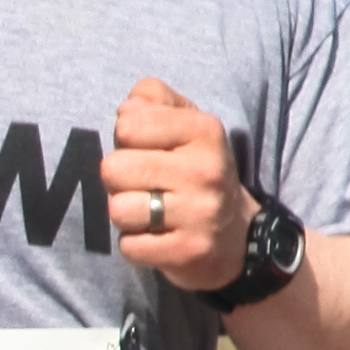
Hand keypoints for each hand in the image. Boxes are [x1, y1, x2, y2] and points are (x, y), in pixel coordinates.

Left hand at [108, 79, 248, 289]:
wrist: (237, 234)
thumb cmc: (195, 170)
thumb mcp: (184, 123)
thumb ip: (153, 98)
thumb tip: (128, 105)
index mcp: (205, 131)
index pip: (127, 125)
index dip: (126, 139)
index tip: (147, 151)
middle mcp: (206, 170)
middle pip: (113, 169)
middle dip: (119, 180)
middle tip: (146, 186)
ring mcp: (200, 213)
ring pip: (117, 210)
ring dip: (126, 214)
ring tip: (151, 212)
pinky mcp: (189, 251)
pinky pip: (129, 246)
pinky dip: (135, 244)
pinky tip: (158, 237)